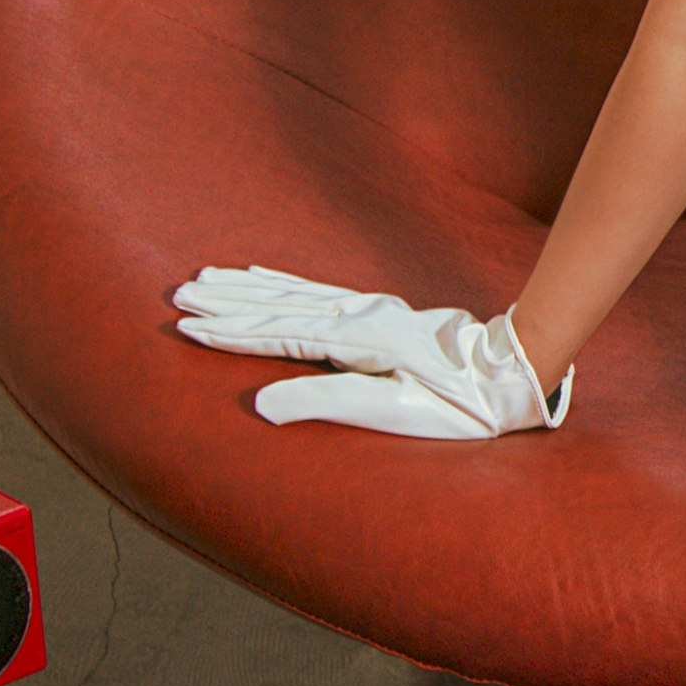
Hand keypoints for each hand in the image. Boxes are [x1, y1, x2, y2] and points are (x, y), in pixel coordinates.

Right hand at [172, 268, 570, 441]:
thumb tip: (260, 404)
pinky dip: (282, 281)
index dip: (230, 332)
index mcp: (355, 342)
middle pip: (276, 305)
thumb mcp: (393, 411)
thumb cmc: (453, 404)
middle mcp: (356, 317)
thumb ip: (326, 402)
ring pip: (291, 293)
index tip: (187, 326)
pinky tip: (263, 274)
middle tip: (180, 294)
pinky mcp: (376, 313)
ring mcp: (366, 310)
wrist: (505, 373)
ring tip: (206, 277)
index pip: (277, 334)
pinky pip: (315, 291)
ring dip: (246, 287)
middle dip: (226, 301)